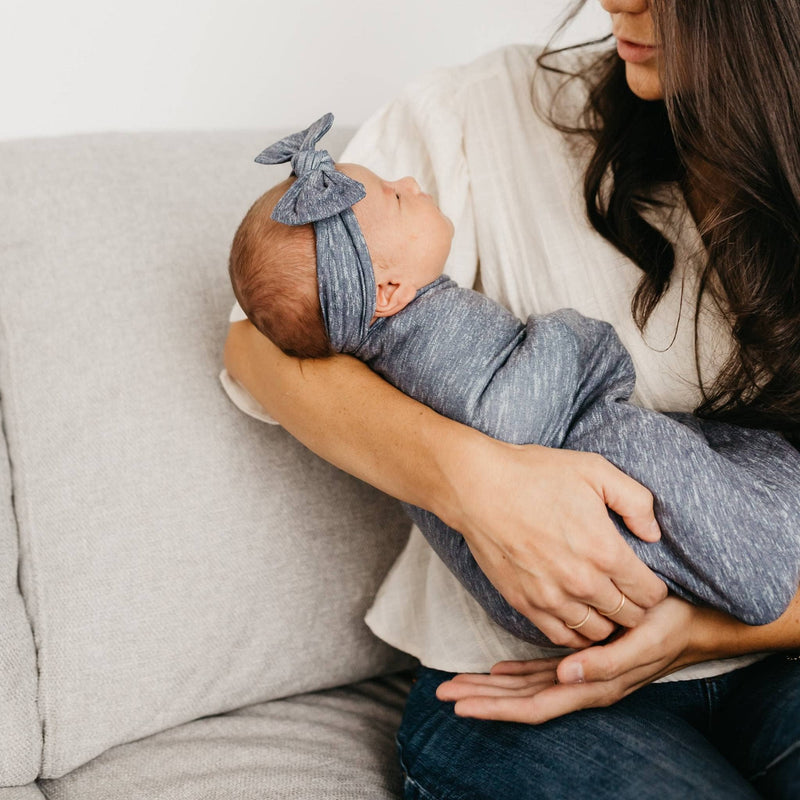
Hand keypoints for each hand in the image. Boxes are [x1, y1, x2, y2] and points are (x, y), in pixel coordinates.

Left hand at [436, 595, 697, 722]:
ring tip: (458, 684)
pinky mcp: (584, 659)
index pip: (533, 706)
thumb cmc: (670, 627)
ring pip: (527, 688)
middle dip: (481, 699)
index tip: (459, 704)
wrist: (696, 621)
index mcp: (593, 686)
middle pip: (521, 700)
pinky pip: (541, 674)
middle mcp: (583, 684)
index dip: (494, 708)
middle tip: (442, 693)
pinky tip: (497, 672)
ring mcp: (582, 674)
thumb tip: (566, 676)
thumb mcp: (643, 642)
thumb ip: (606, 663)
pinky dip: (516, 675)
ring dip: (492, 688)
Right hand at [444, 440, 667, 646]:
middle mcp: (582, 583)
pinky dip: (575, 632)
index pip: (650, 595)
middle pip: (628, 618)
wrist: (478, 487)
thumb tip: (653, 534)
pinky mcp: (524, 603)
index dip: (655, 589)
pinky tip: (576, 614)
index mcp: (605, 551)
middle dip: (634, 607)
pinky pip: (561, 637)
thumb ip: (635, 501)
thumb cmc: (535, 474)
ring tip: (603, 604)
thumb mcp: (595, 470)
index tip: (646, 579)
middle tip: (627, 592)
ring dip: (606, 622)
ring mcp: (551, 598)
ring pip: (597, 633)